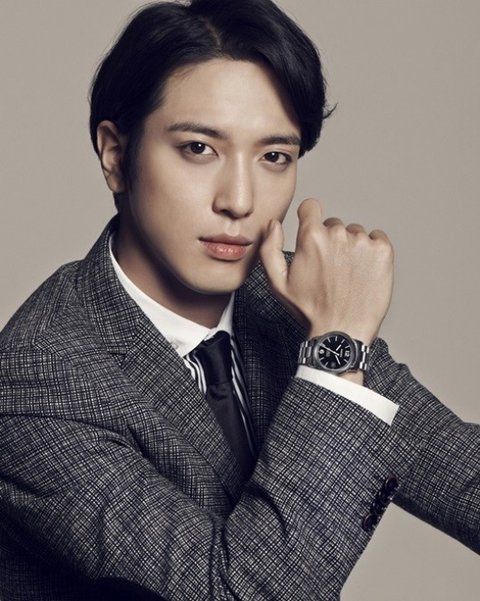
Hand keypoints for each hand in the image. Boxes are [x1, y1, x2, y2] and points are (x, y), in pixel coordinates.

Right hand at [259, 199, 393, 344]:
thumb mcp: (278, 283)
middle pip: (334, 224)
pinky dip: (372, 252)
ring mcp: (362, 241)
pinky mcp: (383, 251)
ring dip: (352, 248)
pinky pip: (377, 239)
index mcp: (311, 237)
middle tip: (330, 270)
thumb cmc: (309, 310)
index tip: (313, 233)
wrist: (342, 331)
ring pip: (355, 233)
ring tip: (348, 276)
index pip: (311, 207)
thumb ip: (270, 249)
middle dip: (331, 241)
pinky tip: (364, 272)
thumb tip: (274, 224)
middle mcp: (338, 234)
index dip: (309, 218)